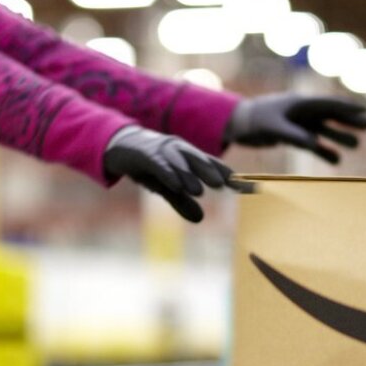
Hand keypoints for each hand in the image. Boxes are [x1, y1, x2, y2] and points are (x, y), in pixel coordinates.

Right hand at [103, 126, 251, 222]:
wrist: (120, 147)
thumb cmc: (149, 166)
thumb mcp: (166, 187)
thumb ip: (182, 201)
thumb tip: (200, 219)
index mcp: (189, 157)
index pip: (212, 165)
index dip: (228, 175)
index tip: (245, 186)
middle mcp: (179, 150)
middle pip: (198, 160)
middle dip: (210, 172)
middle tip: (222, 185)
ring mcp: (162, 150)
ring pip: (179, 162)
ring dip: (190, 175)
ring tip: (199, 191)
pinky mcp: (145, 155)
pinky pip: (158, 164)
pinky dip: (167, 173)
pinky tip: (175, 185)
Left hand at [226, 94, 365, 163]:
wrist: (238, 123)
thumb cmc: (254, 120)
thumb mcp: (273, 128)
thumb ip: (294, 135)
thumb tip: (314, 144)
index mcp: (299, 103)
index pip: (327, 104)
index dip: (346, 108)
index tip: (363, 111)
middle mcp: (302, 112)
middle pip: (330, 115)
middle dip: (349, 121)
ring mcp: (298, 123)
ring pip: (324, 129)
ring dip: (339, 137)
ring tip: (356, 145)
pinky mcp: (292, 134)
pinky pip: (312, 142)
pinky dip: (323, 150)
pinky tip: (336, 160)